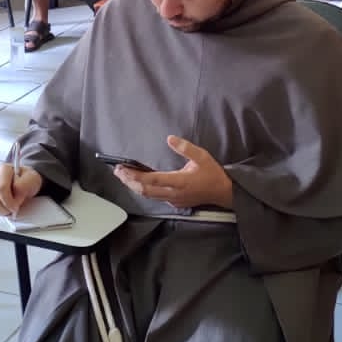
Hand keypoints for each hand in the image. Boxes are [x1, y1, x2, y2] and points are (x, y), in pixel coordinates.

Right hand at [0, 160, 42, 215]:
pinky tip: (6, 206)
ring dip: (2, 210)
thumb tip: (14, 199)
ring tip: (11, 208)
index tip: (17, 206)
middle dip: (5, 207)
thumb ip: (22, 187)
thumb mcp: (32, 180)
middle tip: (14, 209)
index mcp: (4, 169)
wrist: (27, 183)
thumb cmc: (28, 180)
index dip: (9, 200)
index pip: (1, 188)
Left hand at [115, 136, 232, 211]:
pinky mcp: (175, 203)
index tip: (122, 168)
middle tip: (118, 171)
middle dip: (129, 181)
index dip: (134, 175)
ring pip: (148, 196)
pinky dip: (144, 190)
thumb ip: (185, 148)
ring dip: (134, 186)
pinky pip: (155, 197)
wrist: (223, 192)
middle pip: (144, 190)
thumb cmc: (212, 174)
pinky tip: (139, 183)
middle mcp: (173, 194)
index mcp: (179, 181)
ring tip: (123, 176)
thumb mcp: (202, 156)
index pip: (151, 180)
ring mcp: (173, 200)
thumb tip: (170, 138)